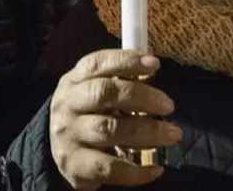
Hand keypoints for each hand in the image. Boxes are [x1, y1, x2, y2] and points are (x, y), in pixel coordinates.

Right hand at [49, 49, 182, 189]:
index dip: (126, 61)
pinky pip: (110, 168)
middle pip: (102, 93)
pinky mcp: (74, 165)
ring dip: (146, 131)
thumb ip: (119, 81)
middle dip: (140, 96)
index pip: (97, 64)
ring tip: (172, 133)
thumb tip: (151, 66)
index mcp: (73, 81)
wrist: (60, 154)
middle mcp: (67, 105)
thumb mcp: (94, 93)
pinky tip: (156, 168)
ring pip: (109, 129)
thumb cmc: (87, 116)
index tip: (154, 64)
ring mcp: (69, 135)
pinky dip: (137, 171)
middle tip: (167, 104)